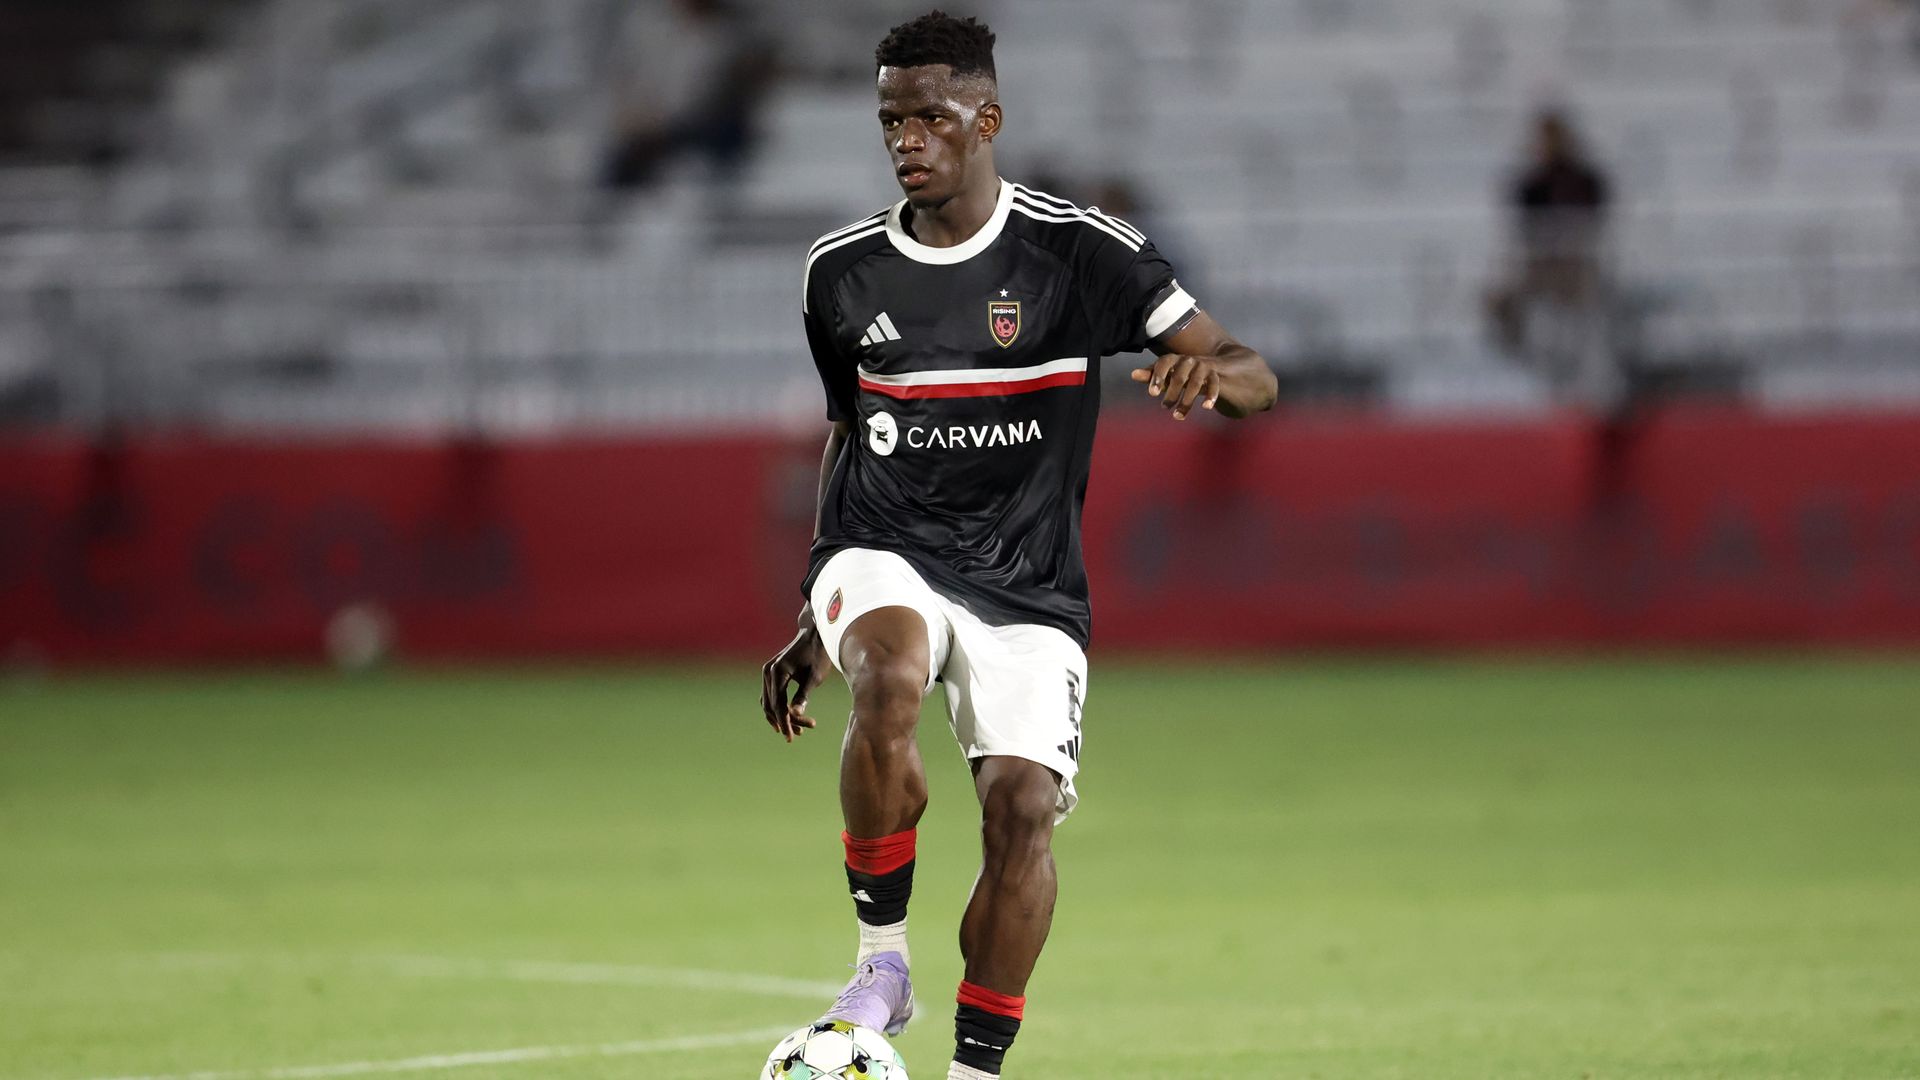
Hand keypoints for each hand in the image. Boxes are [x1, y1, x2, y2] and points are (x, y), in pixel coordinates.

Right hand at [761, 610, 827, 741]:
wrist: (815, 636)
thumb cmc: (818, 656)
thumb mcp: (814, 677)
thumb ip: (803, 695)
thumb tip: (795, 714)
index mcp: (778, 672)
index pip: (778, 704)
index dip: (784, 722)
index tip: (790, 737)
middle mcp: (768, 672)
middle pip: (771, 705)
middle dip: (784, 721)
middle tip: (798, 734)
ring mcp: (767, 672)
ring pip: (768, 701)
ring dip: (779, 716)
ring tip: (796, 729)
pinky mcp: (771, 673)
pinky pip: (770, 695)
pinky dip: (777, 707)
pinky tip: (788, 717)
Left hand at [1132, 354, 1220, 419]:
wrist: (1212, 365)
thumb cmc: (1182, 372)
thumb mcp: (1167, 373)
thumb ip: (1151, 375)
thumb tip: (1133, 374)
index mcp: (1174, 359)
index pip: (1164, 363)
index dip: (1158, 377)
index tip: (1152, 394)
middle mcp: (1188, 360)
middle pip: (1179, 377)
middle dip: (1171, 393)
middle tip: (1164, 407)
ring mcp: (1203, 367)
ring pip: (1195, 384)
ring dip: (1187, 401)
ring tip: (1177, 417)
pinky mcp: (1215, 375)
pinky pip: (1213, 385)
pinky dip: (1211, 396)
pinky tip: (1206, 407)